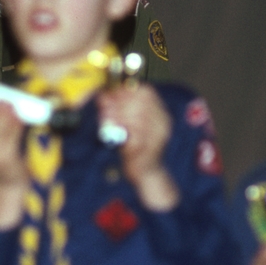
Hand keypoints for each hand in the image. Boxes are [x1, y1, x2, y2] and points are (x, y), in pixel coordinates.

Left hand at [98, 84, 177, 210]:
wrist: (148, 174)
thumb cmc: (137, 147)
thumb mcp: (130, 124)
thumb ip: (120, 109)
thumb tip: (103, 95)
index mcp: (161, 114)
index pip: (147, 92)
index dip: (126, 91)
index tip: (109, 94)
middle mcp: (163, 123)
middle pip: (140, 103)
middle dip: (118, 103)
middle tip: (103, 106)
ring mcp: (158, 136)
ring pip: (135, 117)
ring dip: (116, 116)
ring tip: (104, 118)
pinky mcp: (148, 149)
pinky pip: (132, 135)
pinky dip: (120, 131)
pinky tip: (111, 132)